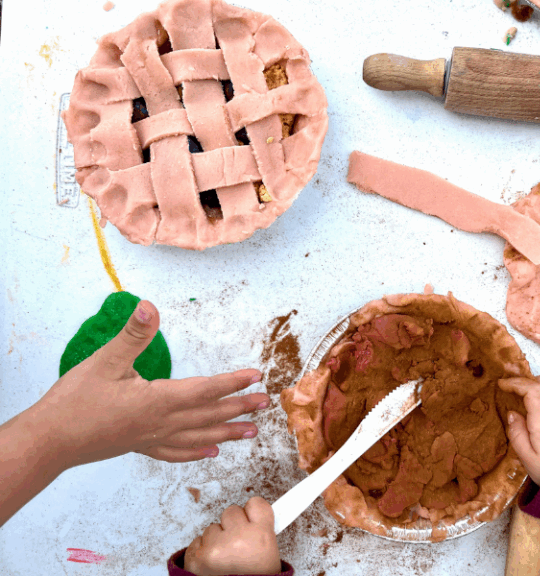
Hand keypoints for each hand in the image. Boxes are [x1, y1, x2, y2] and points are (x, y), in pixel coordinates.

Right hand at [33, 300, 269, 465]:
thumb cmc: (75, 402)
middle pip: (210, 414)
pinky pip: (176, 452)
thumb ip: (132, 334)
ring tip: (251, 432)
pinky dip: (196, 451)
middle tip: (265, 404)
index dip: (233, 382)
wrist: (49, 441)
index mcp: (158, 400)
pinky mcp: (139, 446)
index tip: (256, 377)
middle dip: (240, 408)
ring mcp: (152, 438)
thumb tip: (150, 307)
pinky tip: (209, 452)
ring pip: (200, 436)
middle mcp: (162, 423)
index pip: (207, 389)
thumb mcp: (104, 360)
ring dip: (227, 433)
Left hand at [184, 497, 280, 575]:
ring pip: (212, 527)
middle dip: (233, 525)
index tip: (252, 519)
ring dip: (217, 539)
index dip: (252, 513)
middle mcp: (237, 537)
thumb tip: (255, 514)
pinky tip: (212, 565)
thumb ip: (262, 532)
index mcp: (261, 536)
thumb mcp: (269, 557)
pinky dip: (203, 551)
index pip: (256, 504)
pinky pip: (197, 541)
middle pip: (231, 511)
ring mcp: (214, 547)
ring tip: (225, 561)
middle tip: (238, 545)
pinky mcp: (195, 558)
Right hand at [499, 375, 539, 485]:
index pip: (534, 390)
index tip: (501, 385)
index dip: (516, 383)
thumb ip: (516, 434)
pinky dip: (539, 392)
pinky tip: (528, 402)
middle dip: (525, 378)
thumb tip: (512, 414)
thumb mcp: (527, 458)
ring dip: (533, 384)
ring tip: (517, 390)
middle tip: (509, 383)